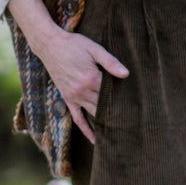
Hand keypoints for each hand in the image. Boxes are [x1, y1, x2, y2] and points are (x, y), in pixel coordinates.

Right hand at [7, 0, 127, 139]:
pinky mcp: (68, 99)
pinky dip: (87, 130)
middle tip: (133, 122)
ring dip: (106, 122)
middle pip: (104, 106)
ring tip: (120, 132)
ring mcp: (74, 97)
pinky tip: (95, 139)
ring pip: (93, 114)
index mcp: (91, 78)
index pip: (112, 93)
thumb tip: (126, 74)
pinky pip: (77, 118)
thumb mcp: (94, 49)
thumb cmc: (74, 45)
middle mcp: (82, 91)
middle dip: (117, 113)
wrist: (50, 45)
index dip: (123, 98)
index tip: (135, 105)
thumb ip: (110, 62)